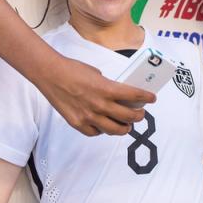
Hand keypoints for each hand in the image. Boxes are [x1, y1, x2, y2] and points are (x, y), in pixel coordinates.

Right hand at [38, 57, 154, 135]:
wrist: (51, 74)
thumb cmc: (73, 70)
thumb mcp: (97, 74)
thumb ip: (108, 86)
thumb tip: (117, 96)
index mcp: (107, 89)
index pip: (134, 96)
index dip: (146, 97)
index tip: (152, 98)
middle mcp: (100, 105)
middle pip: (128, 117)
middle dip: (138, 116)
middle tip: (140, 114)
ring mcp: (89, 116)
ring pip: (114, 130)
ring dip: (124, 128)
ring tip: (127, 126)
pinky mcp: (78, 124)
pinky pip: (95, 132)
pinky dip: (102, 130)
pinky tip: (103, 126)